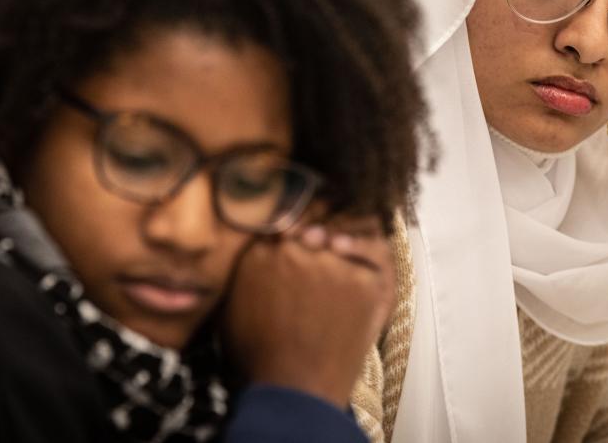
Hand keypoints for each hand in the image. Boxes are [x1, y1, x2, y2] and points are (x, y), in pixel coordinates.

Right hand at [222, 215, 395, 407]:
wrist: (293, 390)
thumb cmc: (258, 356)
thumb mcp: (233, 306)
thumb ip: (247, 269)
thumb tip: (261, 246)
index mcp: (262, 250)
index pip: (285, 216)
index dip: (296, 220)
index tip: (301, 229)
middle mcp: (298, 247)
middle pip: (316, 220)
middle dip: (320, 226)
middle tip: (323, 237)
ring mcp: (334, 262)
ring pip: (345, 232)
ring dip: (344, 237)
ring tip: (341, 249)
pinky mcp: (364, 281)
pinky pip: (374, 254)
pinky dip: (369, 256)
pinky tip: (361, 266)